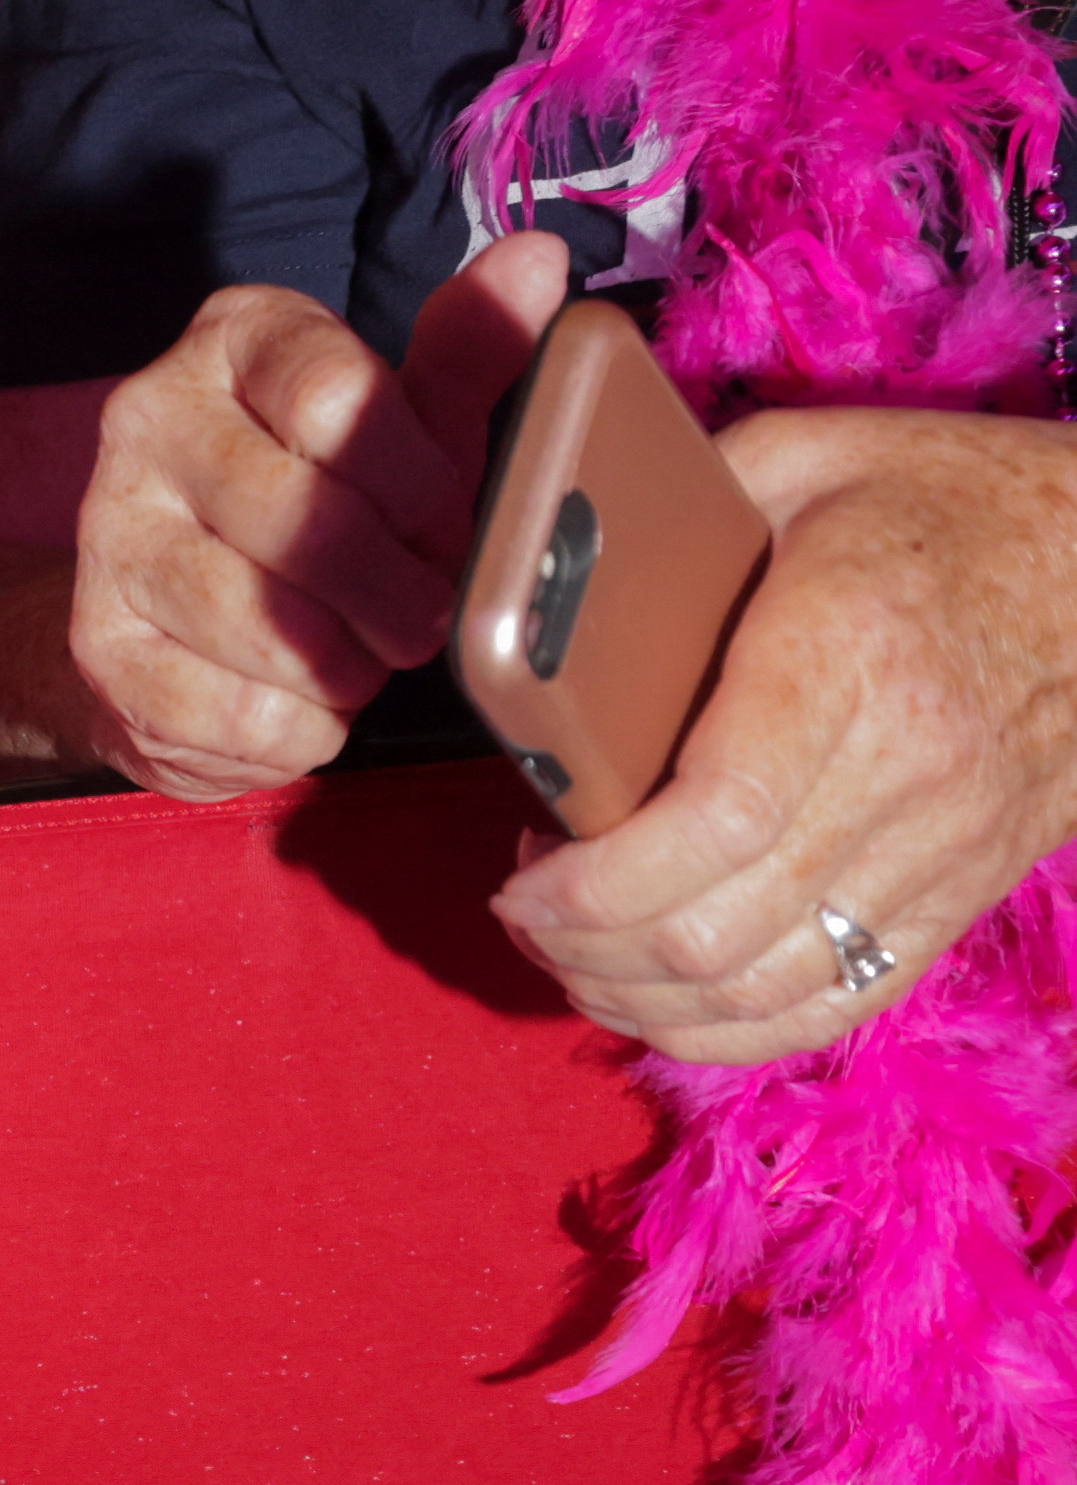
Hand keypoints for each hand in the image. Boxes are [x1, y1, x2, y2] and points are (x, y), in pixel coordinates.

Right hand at [65, 234, 562, 797]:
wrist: (169, 606)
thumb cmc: (319, 497)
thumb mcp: (398, 420)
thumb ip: (466, 352)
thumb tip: (538, 260)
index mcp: (232, 342)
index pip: (335, 396)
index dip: (419, 481)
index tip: (447, 522)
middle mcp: (146, 420)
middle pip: (303, 519)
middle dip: (394, 590)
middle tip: (424, 618)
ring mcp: (108, 535)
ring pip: (263, 622)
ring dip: (346, 664)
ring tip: (362, 657)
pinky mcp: (96, 645)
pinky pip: (228, 710)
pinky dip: (296, 729)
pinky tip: (303, 703)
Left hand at [495, 407, 1076, 1061]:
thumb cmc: (959, 501)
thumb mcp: (816, 455)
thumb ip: (681, 498)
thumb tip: (554, 547)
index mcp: (848, 656)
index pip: (713, 821)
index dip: (595, 881)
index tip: (523, 874)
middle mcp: (906, 771)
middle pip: (719, 927)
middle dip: (585, 944)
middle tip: (524, 905)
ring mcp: (943, 847)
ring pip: (765, 988)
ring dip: (638, 995)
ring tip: (569, 950)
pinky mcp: (961, 892)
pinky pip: (835, 1004)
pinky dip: (728, 1030)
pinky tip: (657, 1000)